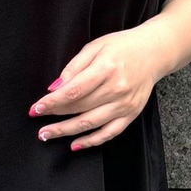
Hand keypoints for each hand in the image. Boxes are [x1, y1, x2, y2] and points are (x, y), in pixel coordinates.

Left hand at [29, 24, 167, 150]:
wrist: (154, 52)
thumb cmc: (122, 47)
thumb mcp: (95, 47)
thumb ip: (74, 67)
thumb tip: (55, 87)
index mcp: (106, 68)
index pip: (73, 90)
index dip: (52, 102)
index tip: (36, 107)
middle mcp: (117, 89)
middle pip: (79, 107)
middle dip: (54, 115)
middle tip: (36, 120)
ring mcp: (125, 104)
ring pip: (90, 123)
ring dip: (66, 131)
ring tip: (47, 134)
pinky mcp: (131, 114)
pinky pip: (109, 133)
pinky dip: (91, 141)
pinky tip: (74, 144)